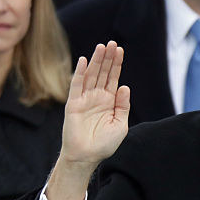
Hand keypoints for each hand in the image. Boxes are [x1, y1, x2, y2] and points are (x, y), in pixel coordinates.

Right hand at [60, 41, 130, 165]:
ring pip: (91, 76)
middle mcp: (97, 97)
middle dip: (108, 58)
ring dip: (96, 61)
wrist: (87, 156)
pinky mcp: (74, 104)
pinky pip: (77, 86)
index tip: (120, 50)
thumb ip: (123, 105)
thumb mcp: (121, 124)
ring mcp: (85, 99)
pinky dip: (80, 73)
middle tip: (112, 43)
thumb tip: (124, 86)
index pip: (113, 78)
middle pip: (103, 73)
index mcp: (110, 101)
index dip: (116, 64)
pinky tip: (84, 61)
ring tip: (102, 47)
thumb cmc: (105, 143)